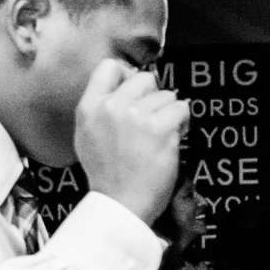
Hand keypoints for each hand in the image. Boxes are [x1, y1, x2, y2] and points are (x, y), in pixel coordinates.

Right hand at [73, 59, 187, 223]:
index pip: (109, 66)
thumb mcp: (87, 135)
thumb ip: (100, 106)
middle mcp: (111, 107)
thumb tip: (122, 80)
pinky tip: (173, 136)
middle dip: (153, 96)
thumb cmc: (108, 174)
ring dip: (169, 113)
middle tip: (152, 119)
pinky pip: (181, 108)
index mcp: (89, 107)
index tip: (136, 92)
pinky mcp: (160, 128)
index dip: (128, 75)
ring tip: (160, 135)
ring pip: (166, 95)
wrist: (122, 202)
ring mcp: (136, 116)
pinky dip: (182, 122)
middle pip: (144, 78)